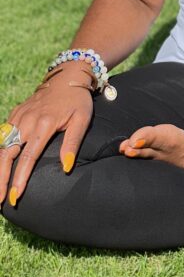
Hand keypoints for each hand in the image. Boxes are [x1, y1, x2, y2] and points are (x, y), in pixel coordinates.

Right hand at [0, 65, 92, 206]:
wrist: (67, 76)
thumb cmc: (78, 100)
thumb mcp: (82, 119)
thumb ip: (73, 143)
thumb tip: (66, 167)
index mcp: (44, 124)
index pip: (27, 158)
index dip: (20, 179)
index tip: (15, 196)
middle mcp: (27, 121)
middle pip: (6, 154)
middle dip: (1, 178)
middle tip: (0, 200)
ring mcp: (19, 116)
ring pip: (1, 146)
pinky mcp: (15, 113)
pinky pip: (3, 134)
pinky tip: (0, 166)